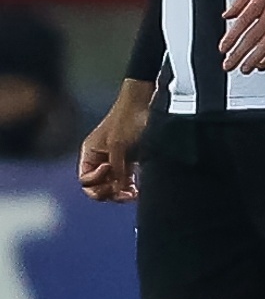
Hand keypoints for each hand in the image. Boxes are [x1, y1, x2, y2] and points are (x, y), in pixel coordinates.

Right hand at [78, 79, 152, 202]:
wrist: (145, 103)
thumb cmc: (127, 120)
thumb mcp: (119, 146)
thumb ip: (117, 169)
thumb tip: (118, 190)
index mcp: (90, 155)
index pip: (86, 180)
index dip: (96, 181)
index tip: (109, 169)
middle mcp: (100, 160)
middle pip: (97, 186)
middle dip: (109, 192)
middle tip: (124, 194)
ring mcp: (115, 161)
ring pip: (112, 186)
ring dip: (120, 193)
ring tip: (132, 195)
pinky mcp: (129, 160)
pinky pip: (125, 181)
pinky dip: (129, 187)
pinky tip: (136, 191)